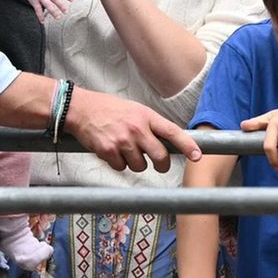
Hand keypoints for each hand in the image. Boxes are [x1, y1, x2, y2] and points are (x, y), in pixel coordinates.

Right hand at [66, 86, 201, 172]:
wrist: (81, 109)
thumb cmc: (108, 109)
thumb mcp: (134, 110)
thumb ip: (150, 125)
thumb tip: (166, 142)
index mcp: (145, 116)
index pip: (172, 132)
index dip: (187, 145)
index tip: (197, 155)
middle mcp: (136, 128)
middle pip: (159, 156)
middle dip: (162, 165)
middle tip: (159, 164)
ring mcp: (122, 141)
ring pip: (140, 166)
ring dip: (135, 163)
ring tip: (125, 149)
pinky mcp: (108, 151)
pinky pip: (121, 167)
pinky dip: (118, 163)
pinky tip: (112, 151)